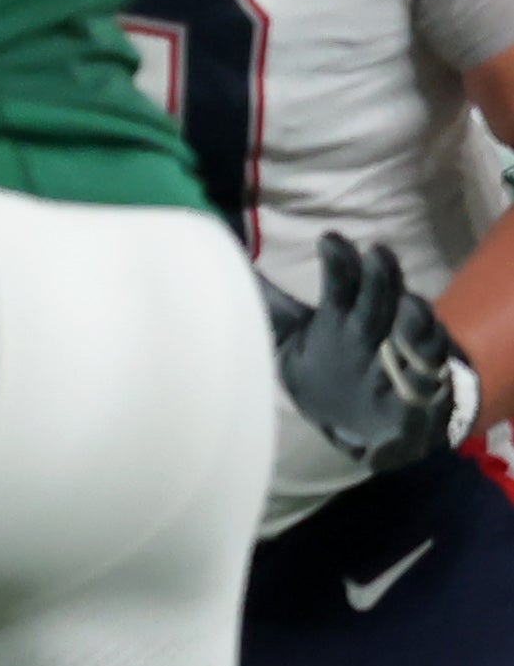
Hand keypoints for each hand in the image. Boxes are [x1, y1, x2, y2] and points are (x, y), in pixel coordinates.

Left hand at [262, 234, 479, 474]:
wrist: (367, 426)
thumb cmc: (330, 369)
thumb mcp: (291, 343)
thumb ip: (271, 309)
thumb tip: (235, 268)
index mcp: (342, 315)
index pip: (341, 283)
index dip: (339, 262)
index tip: (329, 239)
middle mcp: (376, 328)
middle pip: (380, 300)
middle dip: (379, 278)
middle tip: (377, 252)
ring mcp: (404, 356)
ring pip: (415, 331)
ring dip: (414, 319)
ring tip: (410, 304)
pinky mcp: (424, 389)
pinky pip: (430, 375)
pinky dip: (427, 368)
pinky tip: (423, 359)